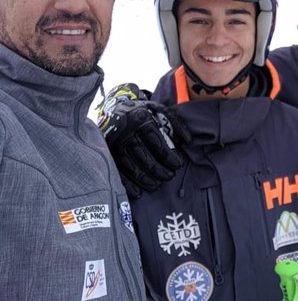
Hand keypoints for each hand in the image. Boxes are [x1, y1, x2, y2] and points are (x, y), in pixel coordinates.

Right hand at [97, 83, 191, 197]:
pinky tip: (138, 192)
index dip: (168, 155)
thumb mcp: (161, 111)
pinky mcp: (107, 152)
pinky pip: (117, 171)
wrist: (116, 108)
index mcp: (141, 118)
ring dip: (144, 178)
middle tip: (169, 176)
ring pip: (130, 165)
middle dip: (157, 169)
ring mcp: (114, 142)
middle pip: (143, 154)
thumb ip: (176, 124)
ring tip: (157, 185)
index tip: (178, 165)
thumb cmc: (145, 113)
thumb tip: (187, 141)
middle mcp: (126, 130)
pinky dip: (128, 184)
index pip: (156, 140)